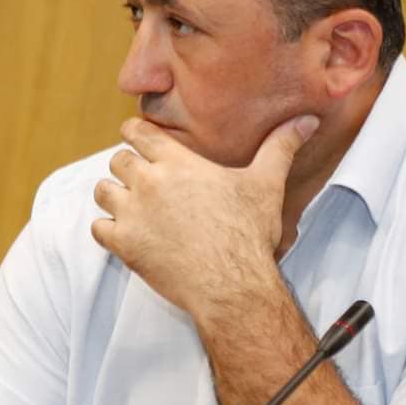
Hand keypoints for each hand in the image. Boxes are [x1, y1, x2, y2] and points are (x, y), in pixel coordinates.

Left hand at [90, 114, 316, 320]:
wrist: (231, 284)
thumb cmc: (248, 234)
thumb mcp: (266, 184)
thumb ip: (280, 147)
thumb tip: (306, 119)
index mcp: (177, 163)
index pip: (138, 132)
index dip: (135, 134)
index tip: (138, 139)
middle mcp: (148, 183)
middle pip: (118, 160)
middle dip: (127, 167)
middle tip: (142, 180)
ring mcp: (132, 214)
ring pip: (102, 191)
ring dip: (113, 196)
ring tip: (130, 205)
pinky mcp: (124, 244)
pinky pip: (98, 228)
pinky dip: (107, 229)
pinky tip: (125, 233)